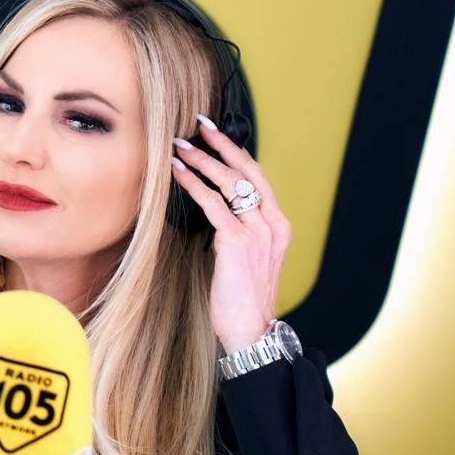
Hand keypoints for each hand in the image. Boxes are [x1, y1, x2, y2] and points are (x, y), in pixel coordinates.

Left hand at [169, 113, 290, 352]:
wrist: (250, 330)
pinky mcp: (236, 241)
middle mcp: (272, 224)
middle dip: (223, 144)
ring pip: (229, 182)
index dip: (237, 155)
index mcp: (278, 227)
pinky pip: (212, 203)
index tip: (218, 136)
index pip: (258, 179)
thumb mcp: (245, 261)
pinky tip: (176, 173)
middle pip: (248, 171)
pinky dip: (192, 184)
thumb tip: (214, 214)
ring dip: (201, 160)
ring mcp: (257, 232)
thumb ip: (236, 234)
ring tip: (179, 146)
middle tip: (200, 124)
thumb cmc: (241, 300)